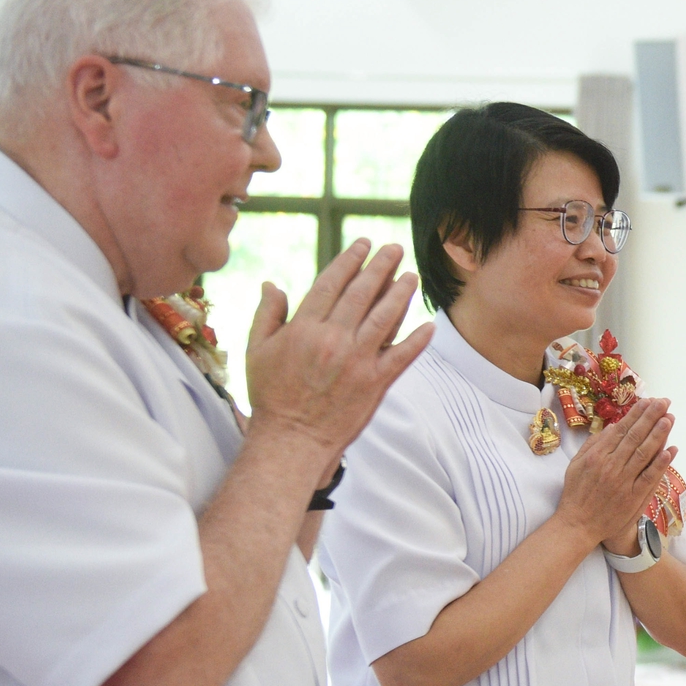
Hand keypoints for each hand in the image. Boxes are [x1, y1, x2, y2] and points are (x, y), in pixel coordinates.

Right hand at [244, 241, 430, 457]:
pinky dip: (417, 340)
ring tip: (411, 276)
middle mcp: (333, 339)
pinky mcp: (375, 383)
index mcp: (304, 328)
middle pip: (361, 294)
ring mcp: (357, 361)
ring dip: (400, 294)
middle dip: (380, 267)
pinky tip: (429, 324)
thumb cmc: (271, 395)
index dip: (350, 260)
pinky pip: (402, 356)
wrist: (291, 440)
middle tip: (394, 249)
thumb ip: (267, 315)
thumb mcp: (257, 351)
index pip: (331, 283)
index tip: (363, 245)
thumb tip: (272, 284)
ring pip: (384, 318)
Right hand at [552, 397, 675, 552]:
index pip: (621, 430)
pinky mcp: (633, 498)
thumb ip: (593, 445)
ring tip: (669, 418)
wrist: (578, 525)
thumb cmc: (576, 493)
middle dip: (651, 418)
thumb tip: (612, 427)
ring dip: (658, 435)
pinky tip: (671, 450)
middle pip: (635, 437)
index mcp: (597, 456)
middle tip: (664, 402)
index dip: (636, 415)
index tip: (648, 402)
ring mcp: (623, 482)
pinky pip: (649, 478)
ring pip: (644, 454)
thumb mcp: (576, 465)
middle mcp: (611, 466)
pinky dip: (660, 464)